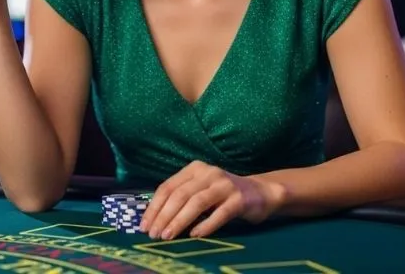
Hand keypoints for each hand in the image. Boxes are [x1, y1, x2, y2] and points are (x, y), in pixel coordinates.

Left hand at [139, 161, 285, 238]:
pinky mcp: (239, 199)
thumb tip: (154, 219)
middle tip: (153, 234)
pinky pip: (219, 213)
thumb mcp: (200, 190)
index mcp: (194, 169)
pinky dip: (205, 225)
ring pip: (196, 202)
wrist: (260, 193)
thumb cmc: (222, 195)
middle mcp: (208, 172)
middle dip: (163, 216)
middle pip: (180, 194)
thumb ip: (181, 197)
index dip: (154, 207)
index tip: (144, 225)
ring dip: (179, 221)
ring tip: (168, 236)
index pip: (168, 186)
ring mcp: (224, 184)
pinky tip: (194, 235)